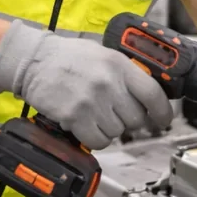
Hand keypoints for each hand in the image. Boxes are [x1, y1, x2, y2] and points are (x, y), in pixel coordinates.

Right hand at [0, 20, 173, 149]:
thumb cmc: (68, 57)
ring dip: (109, 129)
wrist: (33, 60)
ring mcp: (92, 101)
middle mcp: (109, 83)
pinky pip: (98, 141)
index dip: (163, 111)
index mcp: (119, 65)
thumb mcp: (104, 55)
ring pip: (117, 132)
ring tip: (96, 115)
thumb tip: (146, 94)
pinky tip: (87, 126)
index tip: (163, 120)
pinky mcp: (74, 116)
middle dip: (128, 120)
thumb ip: (125, 73)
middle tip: (115, 114)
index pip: (152, 93)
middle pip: (136, 118)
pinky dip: (95, 139)